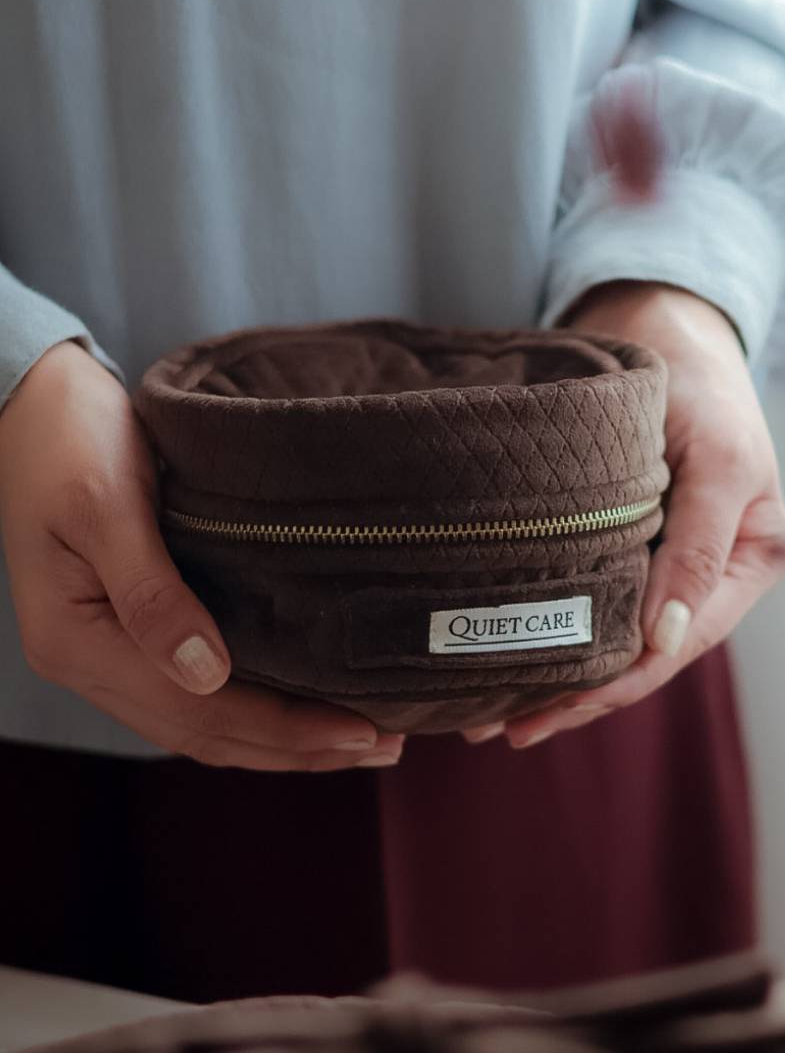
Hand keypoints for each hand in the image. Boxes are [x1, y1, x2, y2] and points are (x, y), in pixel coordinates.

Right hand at [0, 341, 402, 769]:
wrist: (33, 403)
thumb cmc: (69, 442)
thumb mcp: (106, 507)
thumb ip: (152, 594)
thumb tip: (208, 674)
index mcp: (81, 642)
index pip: (202, 713)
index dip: (286, 729)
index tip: (362, 730)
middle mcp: (91, 663)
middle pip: (207, 734)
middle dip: (297, 748)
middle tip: (382, 746)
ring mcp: (107, 652)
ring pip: (202, 724)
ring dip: (278, 739)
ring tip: (355, 740)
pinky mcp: (127, 631)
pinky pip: (194, 695)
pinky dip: (251, 708)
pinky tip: (297, 703)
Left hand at [468, 283, 784, 748]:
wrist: (658, 321)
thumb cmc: (701, 382)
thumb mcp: (719, 461)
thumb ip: (701, 551)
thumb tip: (663, 641)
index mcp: (745, 561)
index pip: (676, 644)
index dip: (615, 685)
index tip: (549, 711)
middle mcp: (703, 571)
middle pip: (638, 653)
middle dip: (576, 694)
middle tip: (504, 728)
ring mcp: (660, 557)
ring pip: (609, 634)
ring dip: (557, 673)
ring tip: (494, 714)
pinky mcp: (620, 537)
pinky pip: (588, 596)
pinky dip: (553, 626)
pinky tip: (512, 650)